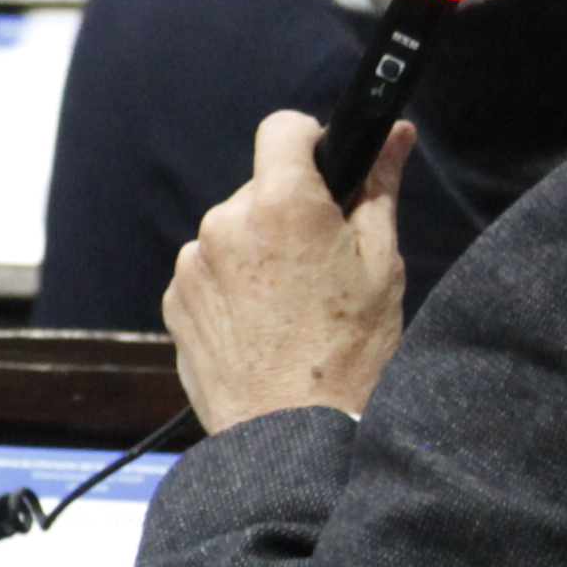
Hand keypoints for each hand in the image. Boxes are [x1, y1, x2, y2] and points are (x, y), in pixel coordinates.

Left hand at [162, 111, 408, 428]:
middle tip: (324, 262)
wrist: (291, 437)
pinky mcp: (174, 301)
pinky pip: (208, 273)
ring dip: (258, 252)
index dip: (310, 143)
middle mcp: (225, 224)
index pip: (284, 128)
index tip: (328, 172)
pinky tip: (262, 327)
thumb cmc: (348, 354)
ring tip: (292, 306)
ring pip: (233, 232)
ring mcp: (192, 265)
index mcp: (281, 204)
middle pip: (260, 187)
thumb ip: (380, 187)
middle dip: (290, 211)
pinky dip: (232, 287)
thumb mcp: (381, 263)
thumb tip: (393, 134)